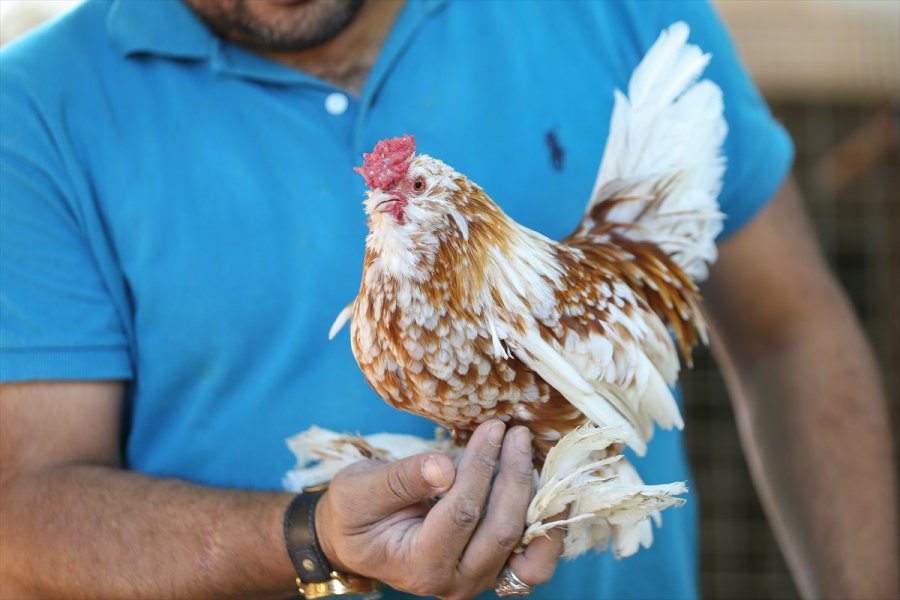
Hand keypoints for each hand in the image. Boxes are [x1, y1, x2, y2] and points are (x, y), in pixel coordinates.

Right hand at [315, 420, 564, 598]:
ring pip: (528, 550)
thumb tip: (445, 467)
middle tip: (517, 433)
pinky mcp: (493, 570)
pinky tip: (552, 491)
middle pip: (501, 531)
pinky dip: (548, 528)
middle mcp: (454, 582)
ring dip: (541, 503)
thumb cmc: (354, 513)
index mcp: (419, 565)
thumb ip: (401, 480)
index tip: (493, 427)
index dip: (481, 467)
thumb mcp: (359, 490)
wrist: (355, 539)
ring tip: (540, 459)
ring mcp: (478, 580)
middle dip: (514, 477)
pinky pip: (534, 559)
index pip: (462, 513)